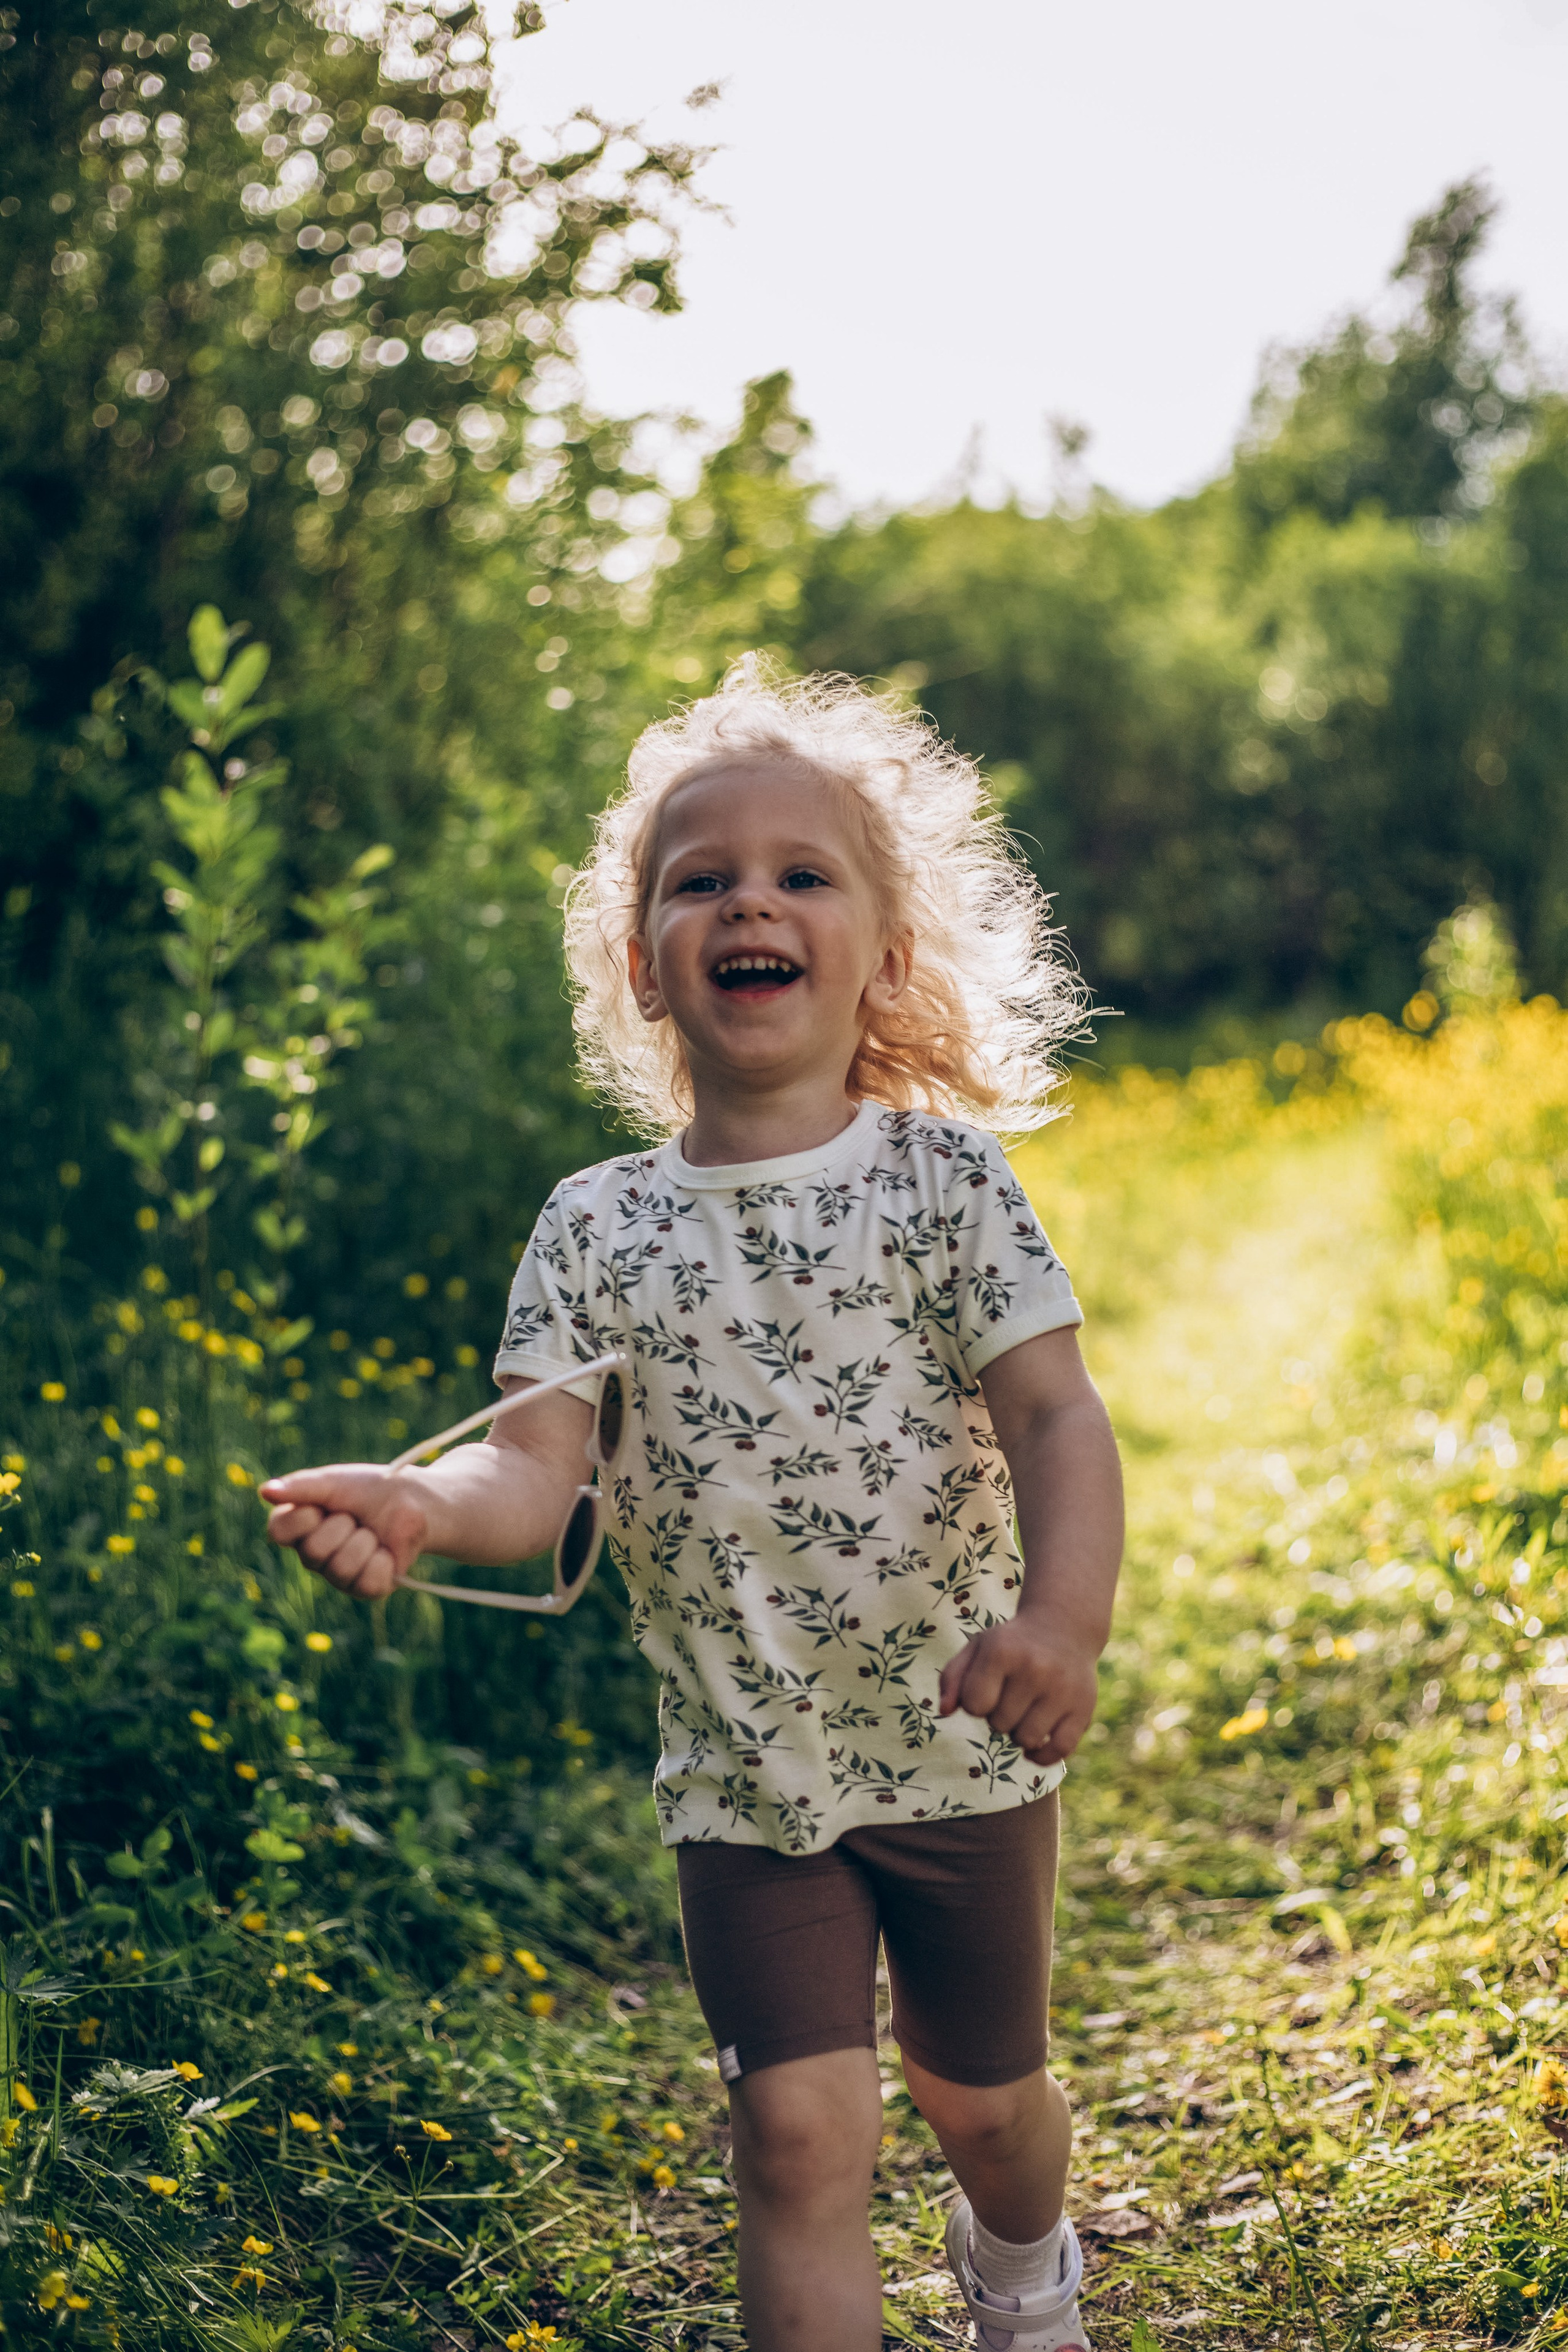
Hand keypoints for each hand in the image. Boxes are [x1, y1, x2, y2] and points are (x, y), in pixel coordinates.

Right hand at [259, 1465, 427, 1599]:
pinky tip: (386, 1551)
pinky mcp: (365, 1589)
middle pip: (314, 1551)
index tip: (324, 1504)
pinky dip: (383, 1559)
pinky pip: (367, 1582)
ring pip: (341, 1568)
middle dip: (344, 1525)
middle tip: (356, 1517)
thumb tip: (265, 1491)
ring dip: (365, 1541)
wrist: (415, 1501)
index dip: (304, 1516)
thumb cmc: (370, 1490)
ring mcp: (338, 1576)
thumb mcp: (334, 1481)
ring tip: (372, 1533)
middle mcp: (312, 1556)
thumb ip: (301, 1487)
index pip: (278, 1531)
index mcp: (297, 1528)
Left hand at [937, 1613, 1098, 1765]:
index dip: (975, 1702)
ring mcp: (1062, 1690)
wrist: (1064, 1628)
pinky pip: (1059, 1750)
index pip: (974, 1705)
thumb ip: (952, 1678)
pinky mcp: (1083, 1707)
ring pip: (1027, 1740)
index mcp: (1002, 1651)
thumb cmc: (1011, 1644)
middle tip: (1010, 1695)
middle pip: (999, 1725)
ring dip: (1019, 1733)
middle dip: (998, 1716)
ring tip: (1024, 1711)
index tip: (986, 1688)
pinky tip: (1035, 1744)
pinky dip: (1043, 1755)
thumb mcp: (977, 1649)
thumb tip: (944, 1712)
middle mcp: (1034, 1669)